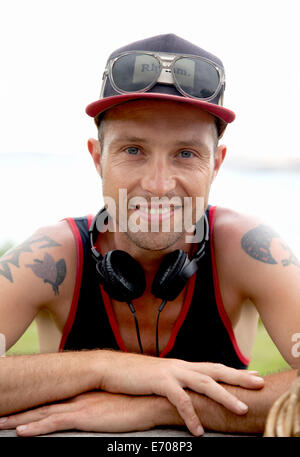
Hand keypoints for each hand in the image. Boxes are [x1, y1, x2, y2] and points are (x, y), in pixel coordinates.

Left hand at [0, 391, 159, 436]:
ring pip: (42, 412)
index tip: (20, 404)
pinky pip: (54, 422)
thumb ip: (100, 406)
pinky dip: (36, 427)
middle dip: (20, 409)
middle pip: (42, 403)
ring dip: (20, 419)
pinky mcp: (84, 416)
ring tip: (2, 422)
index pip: (54, 397)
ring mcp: (80, 405)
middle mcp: (78, 396)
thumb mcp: (114, 403)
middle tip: (1, 413)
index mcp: (84, 393)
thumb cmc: (136, 402)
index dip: (34, 401)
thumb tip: (94, 412)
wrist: (150, 399)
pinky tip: (22, 431)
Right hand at [99, 352, 263, 435]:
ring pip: (205, 383)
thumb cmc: (136, 375)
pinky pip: (181, 400)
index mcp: (182, 366)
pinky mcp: (160, 382)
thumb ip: (176, 382)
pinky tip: (198, 430)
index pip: (213, 367)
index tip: (252, 374)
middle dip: (238, 377)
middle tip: (258, 383)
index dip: (233, 371)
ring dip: (224, 397)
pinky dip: (192, 415)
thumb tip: (188, 391)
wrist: (111, 368)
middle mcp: (181, 366)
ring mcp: (171, 372)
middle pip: (216, 370)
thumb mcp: (161, 377)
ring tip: (240, 410)